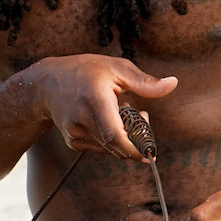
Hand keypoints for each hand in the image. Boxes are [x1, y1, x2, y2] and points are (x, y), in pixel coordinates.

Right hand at [23, 55, 176, 158]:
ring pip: (110, 148)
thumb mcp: (116, 68)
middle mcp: (82, 119)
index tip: (148, 153)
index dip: (132, 148)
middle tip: (141, 115)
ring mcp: (75, 133)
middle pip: (116, 144)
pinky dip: (111, 140)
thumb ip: (145, 81)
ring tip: (120, 111)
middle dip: (136, 138)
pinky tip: (106, 120)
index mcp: (95, 99)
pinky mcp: (73, 142)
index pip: (113, 134)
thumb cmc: (85, 71)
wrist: (46, 85)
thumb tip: (173, 84)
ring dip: (124, 138)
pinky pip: (101, 148)